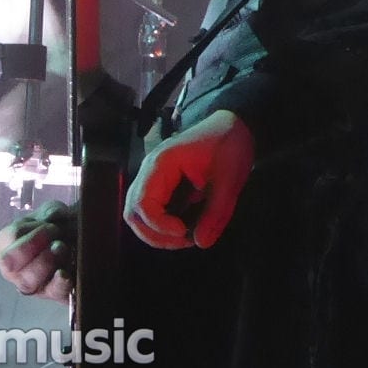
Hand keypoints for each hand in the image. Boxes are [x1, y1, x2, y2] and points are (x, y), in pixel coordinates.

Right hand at [0, 200, 76, 301]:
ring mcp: (29, 283)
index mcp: (7, 244)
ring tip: (62, 249)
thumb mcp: (51, 212)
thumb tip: (53, 217)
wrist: (75, 241)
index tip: (50, 226)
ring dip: (47, 263)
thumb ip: (51, 211)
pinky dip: (58, 283)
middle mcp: (11, 268)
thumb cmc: (54, 226)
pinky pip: (52, 292)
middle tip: (56, 239)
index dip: (31, 231)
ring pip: (28, 281)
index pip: (10, 238)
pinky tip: (64, 274)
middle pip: (12, 263)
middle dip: (36, 247)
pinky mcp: (50, 293)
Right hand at [124, 109, 253, 250]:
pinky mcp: (162, 185)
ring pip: (139, 214)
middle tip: (186, 241)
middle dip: (155, 234)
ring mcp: (153, 178)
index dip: (159, 224)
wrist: (233, 125)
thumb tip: (202, 242)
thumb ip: (217, 211)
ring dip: (157, 232)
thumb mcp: (230, 178)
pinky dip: (163, 225)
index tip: (184, 233)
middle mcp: (150, 171)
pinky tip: (185, 229)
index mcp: (162, 164)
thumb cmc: (229, 144)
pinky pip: (152, 210)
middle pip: (134, 212)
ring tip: (186, 238)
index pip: (143, 202)